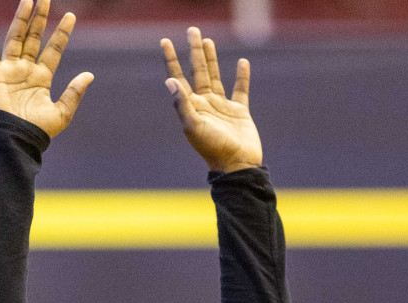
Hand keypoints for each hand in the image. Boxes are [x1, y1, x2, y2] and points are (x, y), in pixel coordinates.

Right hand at [0, 0, 92, 138]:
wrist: (15, 140)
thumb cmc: (38, 130)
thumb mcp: (62, 112)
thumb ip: (74, 93)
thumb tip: (89, 75)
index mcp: (42, 77)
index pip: (53, 49)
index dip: (61, 33)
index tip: (71, 15)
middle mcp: (25, 70)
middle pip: (33, 38)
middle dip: (40, 18)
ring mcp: (9, 70)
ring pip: (15, 38)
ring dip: (21, 19)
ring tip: (28, 0)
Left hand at [161, 29, 260, 173]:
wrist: (237, 166)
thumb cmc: (213, 149)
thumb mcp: (193, 127)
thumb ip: (182, 104)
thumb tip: (169, 81)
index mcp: (191, 106)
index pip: (178, 77)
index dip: (171, 60)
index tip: (165, 41)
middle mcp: (205, 104)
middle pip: (198, 71)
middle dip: (194, 51)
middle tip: (192, 30)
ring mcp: (222, 107)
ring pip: (215, 76)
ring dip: (211, 59)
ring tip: (207, 41)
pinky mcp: (239, 112)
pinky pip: (240, 90)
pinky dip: (242, 77)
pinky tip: (242, 62)